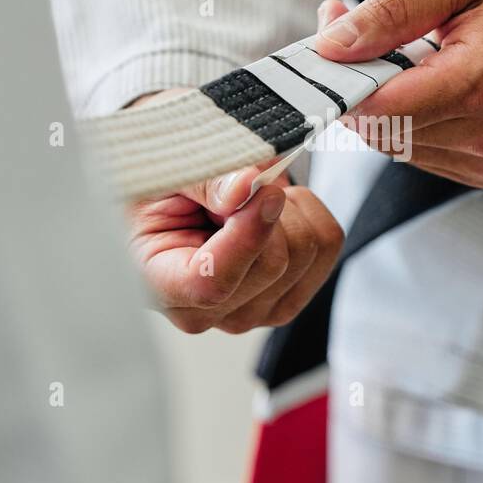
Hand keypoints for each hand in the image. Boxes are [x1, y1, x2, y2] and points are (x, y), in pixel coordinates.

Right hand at [126, 90, 343, 333]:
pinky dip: (309, 212)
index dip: (247, 237)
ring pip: (306, 252)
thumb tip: (246, 187)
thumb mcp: (163, 171)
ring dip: (287, 207)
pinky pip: (327, 245)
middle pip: (274, 264)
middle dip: (266, 206)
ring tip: (247, 198)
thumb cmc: (154, 186)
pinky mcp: (287, 297)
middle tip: (237, 184)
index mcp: (159, 284)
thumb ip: (203, 179)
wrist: (166, 194)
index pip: (213, 283)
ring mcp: (251, 311)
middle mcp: (207, 312)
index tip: (262, 191)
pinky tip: (272, 210)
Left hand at [314, 0, 482, 187]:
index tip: (325, 39)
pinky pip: (422, 151)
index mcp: (481, 85)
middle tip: (352, 25)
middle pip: (380, 130)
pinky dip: (409, 116)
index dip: (339, 79)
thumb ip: (395, 11)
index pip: (378, 108)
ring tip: (403, 46)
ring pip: (395, 145)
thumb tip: (332, 41)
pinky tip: (429, 76)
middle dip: (354, 82)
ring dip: (381, 100)